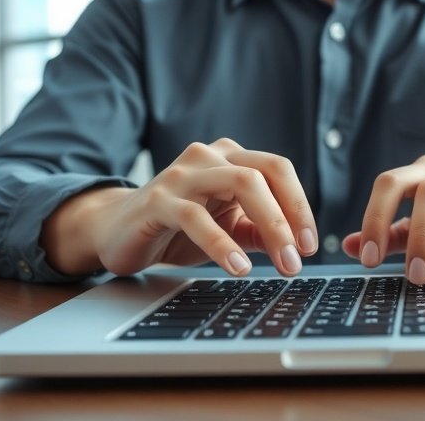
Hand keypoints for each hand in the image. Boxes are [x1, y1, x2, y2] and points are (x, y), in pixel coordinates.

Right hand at [40, 138, 317, 277]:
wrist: (115, 230)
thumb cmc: (175, 227)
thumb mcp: (226, 228)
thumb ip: (258, 230)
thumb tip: (298, 246)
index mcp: (230, 158)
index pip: (278, 170)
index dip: (300, 206)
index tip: (310, 245)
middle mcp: (209, 156)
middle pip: (264, 173)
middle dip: (290, 217)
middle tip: (300, 259)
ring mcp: (183, 174)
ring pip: (240, 183)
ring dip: (270, 225)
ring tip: (283, 264)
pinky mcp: (158, 199)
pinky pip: (197, 216)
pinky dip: (222, 243)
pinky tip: (238, 267)